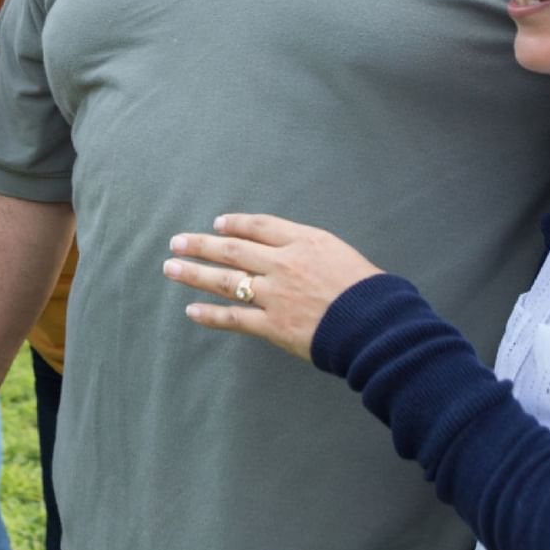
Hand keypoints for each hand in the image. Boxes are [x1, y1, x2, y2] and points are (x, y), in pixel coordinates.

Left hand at [163, 213, 381, 360]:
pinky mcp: (274, 326)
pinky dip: (211, 314)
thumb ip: (311, 250)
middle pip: (233, 248)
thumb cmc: (368, 291)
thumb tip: (287, 252)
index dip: (236, 223)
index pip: (260, 226)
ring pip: (226, 280)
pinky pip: (235, 318)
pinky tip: (191, 310)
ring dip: (195, 273)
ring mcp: (276, 295)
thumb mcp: (341, 254)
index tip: (217, 223)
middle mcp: (283, 263)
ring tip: (171, 268)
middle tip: (177, 242)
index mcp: (303, 241)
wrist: (377, 326)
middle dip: (202, 245)